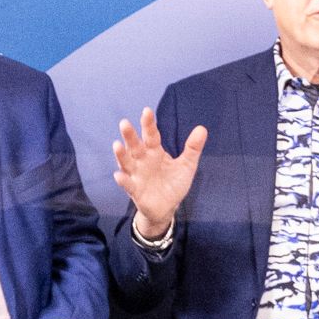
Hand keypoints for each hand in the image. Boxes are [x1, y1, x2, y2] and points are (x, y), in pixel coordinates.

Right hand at [112, 111, 207, 239]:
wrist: (168, 207)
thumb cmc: (174, 183)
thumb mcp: (186, 165)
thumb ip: (192, 148)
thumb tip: (202, 128)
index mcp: (154, 152)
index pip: (151, 135)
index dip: (148, 124)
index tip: (146, 111)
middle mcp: (142, 161)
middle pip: (135, 146)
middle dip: (129, 135)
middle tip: (124, 123)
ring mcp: (137, 175)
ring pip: (126, 162)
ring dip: (121, 154)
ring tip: (116, 145)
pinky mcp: (135, 191)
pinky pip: (128, 185)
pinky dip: (123, 180)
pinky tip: (118, 175)